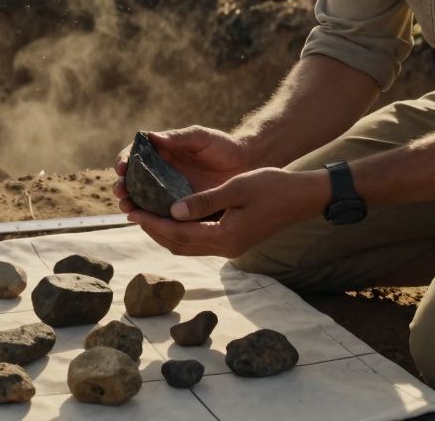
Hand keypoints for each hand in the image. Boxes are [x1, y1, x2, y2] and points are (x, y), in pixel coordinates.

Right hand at [112, 126, 252, 212]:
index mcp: (160, 153)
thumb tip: (150, 137)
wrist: (247, 167)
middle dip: (123, 188)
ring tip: (130, 210)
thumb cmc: (223, 146)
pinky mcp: (181, 210)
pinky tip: (147, 224)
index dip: (123, 161)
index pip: (133, 156)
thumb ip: (178, 137)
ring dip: (132, 206)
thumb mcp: (201, 137)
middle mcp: (160, 174)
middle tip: (122, 194)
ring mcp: (169, 193)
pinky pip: (162, 217)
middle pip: (132, 181)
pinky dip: (152, 221)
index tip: (121, 167)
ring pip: (143, 201)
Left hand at [126, 167, 329, 257]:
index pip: (178, 233)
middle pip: (179, 245)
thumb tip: (172, 210)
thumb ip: (204, 201)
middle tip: (132, 213)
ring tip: (145, 216)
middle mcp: (225, 248)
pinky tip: (173, 217)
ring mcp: (230, 247)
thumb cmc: (272, 187)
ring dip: (165, 233)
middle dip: (154, 230)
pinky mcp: (234, 241)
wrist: (303, 197)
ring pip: (188, 246)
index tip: (133, 212)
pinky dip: (181, 231)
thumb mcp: (236, 188)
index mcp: (225, 237)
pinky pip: (199, 241)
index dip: (153, 223)